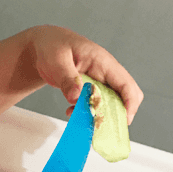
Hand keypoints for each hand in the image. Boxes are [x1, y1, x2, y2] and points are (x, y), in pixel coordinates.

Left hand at [28, 25, 143, 124]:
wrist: (43, 46)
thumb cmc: (52, 46)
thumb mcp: (57, 60)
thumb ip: (67, 78)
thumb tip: (76, 97)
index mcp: (102, 61)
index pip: (126, 83)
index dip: (129, 103)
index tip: (124, 120)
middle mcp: (104, 73)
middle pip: (124, 97)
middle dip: (115, 114)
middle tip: (98, 125)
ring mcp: (98, 81)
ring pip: (110, 103)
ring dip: (98, 115)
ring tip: (79, 117)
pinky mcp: (90, 89)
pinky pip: (95, 105)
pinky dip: (87, 113)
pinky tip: (72, 111)